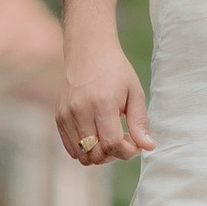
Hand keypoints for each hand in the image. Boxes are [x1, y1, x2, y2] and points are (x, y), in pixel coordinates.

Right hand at [56, 36, 153, 164]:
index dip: (127, 151)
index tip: (134, 143)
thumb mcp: (134, 92)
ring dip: (99, 154)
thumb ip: (140, 122)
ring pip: (81, 156)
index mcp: (102, 103)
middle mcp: (80, 110)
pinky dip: (85, 149)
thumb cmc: (115, 70)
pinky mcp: (59, 117)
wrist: (88, 49)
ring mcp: (66, 115)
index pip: (111, 144)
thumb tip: (148, 147)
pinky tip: (96, 134)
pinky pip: (71, 148)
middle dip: (113, 155)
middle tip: (123, 139)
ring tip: (109, 137)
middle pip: (95, 155)